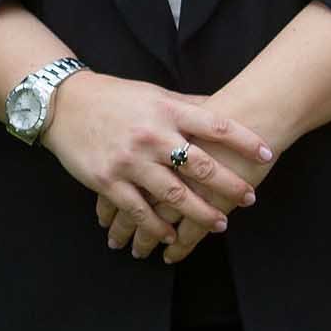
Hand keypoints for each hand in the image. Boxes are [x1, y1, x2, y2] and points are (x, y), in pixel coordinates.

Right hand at [40, 72, 273, 252]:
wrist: (64, 104)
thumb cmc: (114, 97)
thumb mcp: (153, 94)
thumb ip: (186, 106)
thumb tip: (223, 108)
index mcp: (166, 110)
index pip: (214, 124)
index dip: (244, 140)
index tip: (267, 152)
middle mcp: (151, 136)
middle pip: (199, 165)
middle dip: (228, 185)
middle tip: (249, 198)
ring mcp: (130, 161)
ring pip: (173, 194)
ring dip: (200, 213)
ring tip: (221, 224)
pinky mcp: (108, 181)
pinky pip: (139, 210)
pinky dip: (157, 227)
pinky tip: (172, 236)